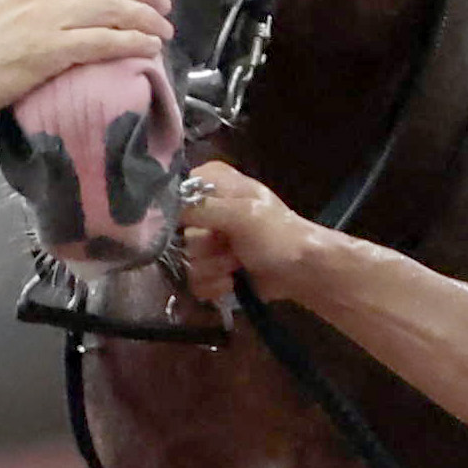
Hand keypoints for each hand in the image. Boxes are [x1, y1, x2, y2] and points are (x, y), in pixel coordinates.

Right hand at [173, 160, 323, 304]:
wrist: (302, 271)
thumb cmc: (277, 234)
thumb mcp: (242, 213)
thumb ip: (201, 208)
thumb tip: (164, 209)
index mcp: (213, 183)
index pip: (175, 192)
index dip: (182, 213)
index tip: (199, 226)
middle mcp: (206, 209)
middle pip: (178, 233)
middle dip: (206, 247)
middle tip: (230, 248)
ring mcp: (208, 240)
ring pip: (186, 260)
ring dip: (214, 268)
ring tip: (237, 265)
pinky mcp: (211, 268)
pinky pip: (194, 281)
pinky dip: (215, 285)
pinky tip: (232, 282)